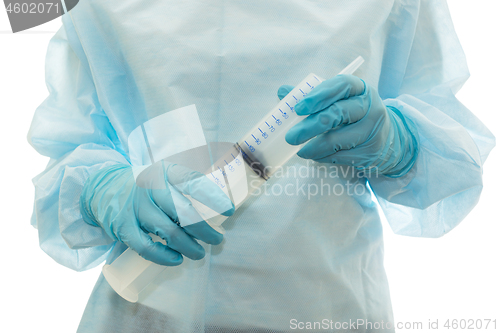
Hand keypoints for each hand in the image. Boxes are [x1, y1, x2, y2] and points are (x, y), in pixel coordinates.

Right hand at [80, 161, 234, 265]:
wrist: (103, 187)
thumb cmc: (145, 185)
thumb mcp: (164, 176)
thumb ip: (186, 187)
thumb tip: (217, 211)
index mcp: (165, 172)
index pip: (193, 181)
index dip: (213, 197)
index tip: (229, 211)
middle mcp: (151, 187)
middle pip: (184, 211)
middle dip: (205, 230)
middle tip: (217, 240)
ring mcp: (136, 207)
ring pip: (169, 231)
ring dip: (189, 246)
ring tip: (199, 253)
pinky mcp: (123, 226)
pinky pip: (146, 246)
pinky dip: (163, 256)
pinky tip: (176, 260)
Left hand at [278, 75, 417, 175]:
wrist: (387, 139)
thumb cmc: (354, 115)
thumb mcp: (339, 100)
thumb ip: (312, 95)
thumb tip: (283, 92)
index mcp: (361, 89)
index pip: (341, 85)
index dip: (319, 95)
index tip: (298, 108)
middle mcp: (370, 107)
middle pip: (337, 114)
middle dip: (309, 126)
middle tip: (290, 136)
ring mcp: (371, 131)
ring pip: (336, 140)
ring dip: (313, 147)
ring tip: (299, 150)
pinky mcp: (368, 152)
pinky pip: (339, 156)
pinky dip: (322, 157)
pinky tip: (314, 155)